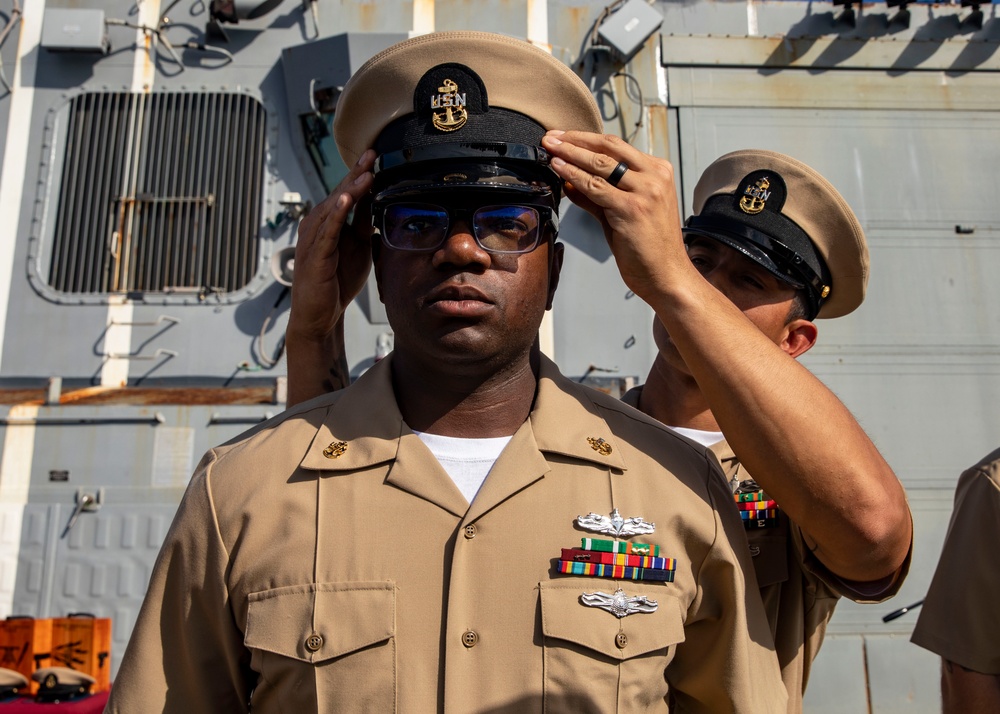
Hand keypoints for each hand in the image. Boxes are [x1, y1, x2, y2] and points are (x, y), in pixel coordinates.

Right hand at [288, 150, 375, 341]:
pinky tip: (344, 200)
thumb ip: (364, 223)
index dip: (359, 174)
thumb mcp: (358, 246)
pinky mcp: (315, 256)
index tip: (375, 155)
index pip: (346, 193)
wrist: (320, 314)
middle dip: (355, 174)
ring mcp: (314, 240)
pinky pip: (326, 232)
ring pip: (332, 209)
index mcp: (329, 223)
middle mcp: (318, 226)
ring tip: (365, 173)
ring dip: (348, 190)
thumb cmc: (337, 281)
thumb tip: (376, 199)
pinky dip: (334, 215)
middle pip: (338, 194)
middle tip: (371, 153)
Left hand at [540, 131, 690, 302]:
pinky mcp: (632, 209)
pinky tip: (559, 170)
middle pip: (608, 147)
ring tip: (550, 149)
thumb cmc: (647, 248)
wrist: (667, 275)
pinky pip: (596, 188)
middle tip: (551, 137)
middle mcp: (654, 176)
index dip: (586, 138)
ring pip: (600, 164)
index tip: (563, 137)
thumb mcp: (622, 213)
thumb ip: (598, 196)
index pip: (617, 146)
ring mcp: (646, 191)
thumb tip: (569, 180)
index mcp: (658, 171)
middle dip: (575, 140)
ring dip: (571, 154)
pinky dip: (574, 176)